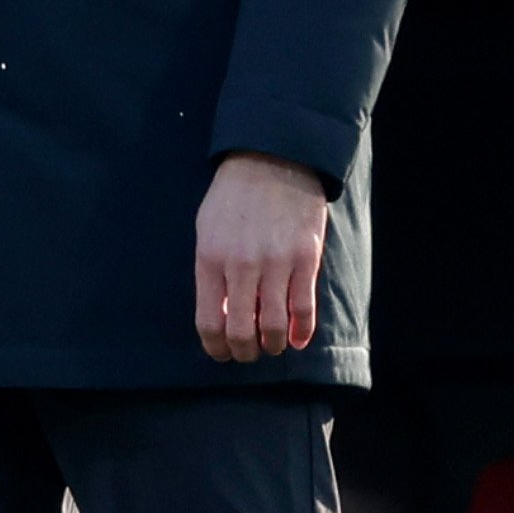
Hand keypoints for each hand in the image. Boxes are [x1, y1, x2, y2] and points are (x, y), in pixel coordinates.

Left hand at [193, 152, 326, 362]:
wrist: (274, 158)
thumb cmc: (235, 196)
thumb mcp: (207, 230)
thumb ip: (212, 272)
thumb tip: (221, 314)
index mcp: (211, 259)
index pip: (209, 322)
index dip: (216, 348)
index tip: (223, 354)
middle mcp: (241, 265)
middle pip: (241, 332)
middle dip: (245, 353)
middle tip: (249, 354)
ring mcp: (276, 263)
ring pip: (273, 327)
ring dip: (273, 346)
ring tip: (273, 345)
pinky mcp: (306, 258)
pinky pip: (304, 308)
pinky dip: (301, 332)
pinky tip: (298, 338)